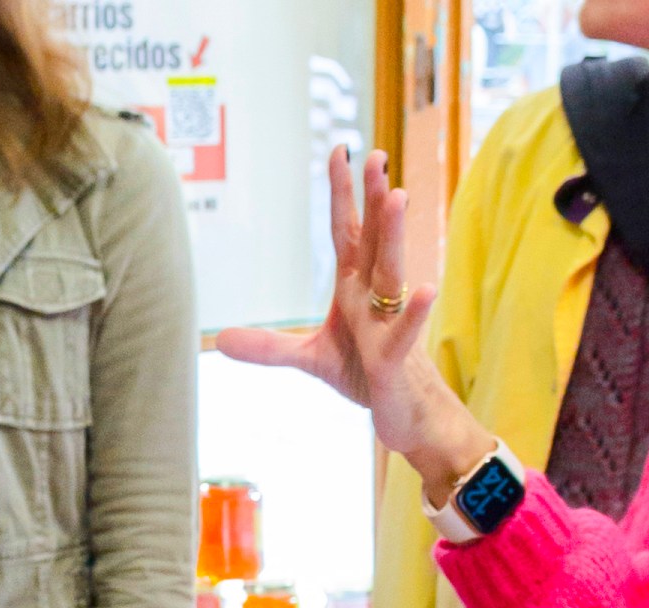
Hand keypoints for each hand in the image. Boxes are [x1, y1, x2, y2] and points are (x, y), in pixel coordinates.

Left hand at [217, 149, 495, 500]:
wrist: (405, 415)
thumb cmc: (366, 375)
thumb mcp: (310, 358)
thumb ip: (269, 347)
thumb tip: (220, 340)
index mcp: (355, 288)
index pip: (348, 232)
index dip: (344, 194)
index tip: (341, 151)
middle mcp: (374, 296)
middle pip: (374, 239)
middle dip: (374, 198)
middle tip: (376, 156)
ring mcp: (388, 322)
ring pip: (393, 271)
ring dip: (394, 234)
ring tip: (397, 195)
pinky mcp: (395, 356)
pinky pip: (405, 330)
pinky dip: (416, 311)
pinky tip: (428, 289)